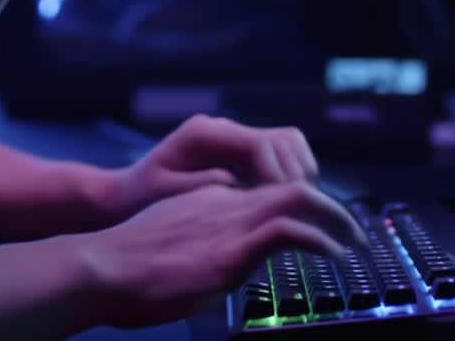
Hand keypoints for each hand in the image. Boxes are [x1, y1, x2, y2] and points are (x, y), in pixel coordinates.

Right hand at [76, 182, 367, 328]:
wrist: (100, 269)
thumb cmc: (123, 270)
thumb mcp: (168, 249)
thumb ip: (196, 250)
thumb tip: (217, 271)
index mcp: (207, 200)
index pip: (263, 191)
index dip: (296, 205)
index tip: (317, 226)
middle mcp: (223, 200)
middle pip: (289, 184)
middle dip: (328, 203)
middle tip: (351, 229)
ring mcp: (229, 221)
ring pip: (298, 195)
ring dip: (335, 217)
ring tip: (354, 241)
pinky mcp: (233, 247)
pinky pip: (291, 229)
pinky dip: (321, 239)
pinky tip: (334, 256)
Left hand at [109, 115, 321, 218]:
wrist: (125, 195)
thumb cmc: (139, 198)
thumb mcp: (162, 193)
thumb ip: (198, 186)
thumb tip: (235, 181)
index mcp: (205, 134)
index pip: (260, 144)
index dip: (279, 174)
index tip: (284, 204)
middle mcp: (224, 130)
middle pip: (284, 140)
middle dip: (296, 174)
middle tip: (297, 210)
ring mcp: (235, 141)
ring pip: (288, 147)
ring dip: (298, 175)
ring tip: (294, 209)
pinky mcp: (241, 156)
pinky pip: (279, 161)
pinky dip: (290, 179)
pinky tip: (282, 207)